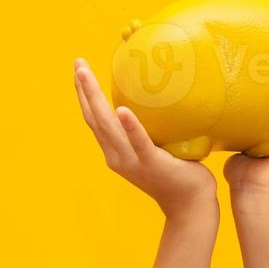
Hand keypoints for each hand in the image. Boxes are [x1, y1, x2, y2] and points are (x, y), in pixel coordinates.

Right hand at [73, 58, 216, 221]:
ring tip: (86, 75)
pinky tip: (122, 110)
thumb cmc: (178, 173)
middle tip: (78, 63)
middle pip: (95, 119)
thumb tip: (157, 97)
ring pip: (108, 126)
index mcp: (116, 152)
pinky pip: (139, 142)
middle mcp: (117, 157)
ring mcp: (132, 161)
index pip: (95, 120)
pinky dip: (129, 126)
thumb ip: (148, 129)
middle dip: (84, 90)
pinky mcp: (152, 163)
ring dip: (95, 98)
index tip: (79, 70)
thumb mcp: (155, 148)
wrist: (190, 204)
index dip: (85, 95)